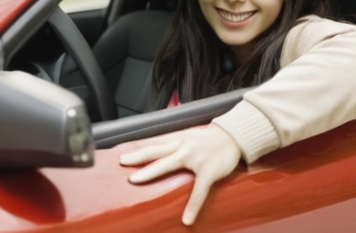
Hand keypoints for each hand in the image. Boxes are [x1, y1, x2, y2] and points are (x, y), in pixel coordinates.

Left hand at [119, 124, 241, 225]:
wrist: (234, 136)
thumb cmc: (210, 139)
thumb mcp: (190, 137)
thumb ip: (175, 145)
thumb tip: (159, 153)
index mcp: (179, 139)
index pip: (155, 144)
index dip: (138, 149)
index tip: (121, 155)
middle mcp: (183, 145)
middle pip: (155, 151)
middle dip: (138, 157)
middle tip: (122, 162)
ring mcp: (195, 157)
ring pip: (168, 164)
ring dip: (151, 172)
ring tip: (135, 181)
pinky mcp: (208, 170)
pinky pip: (199, 190)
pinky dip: (193, 205)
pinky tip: (187, 218)